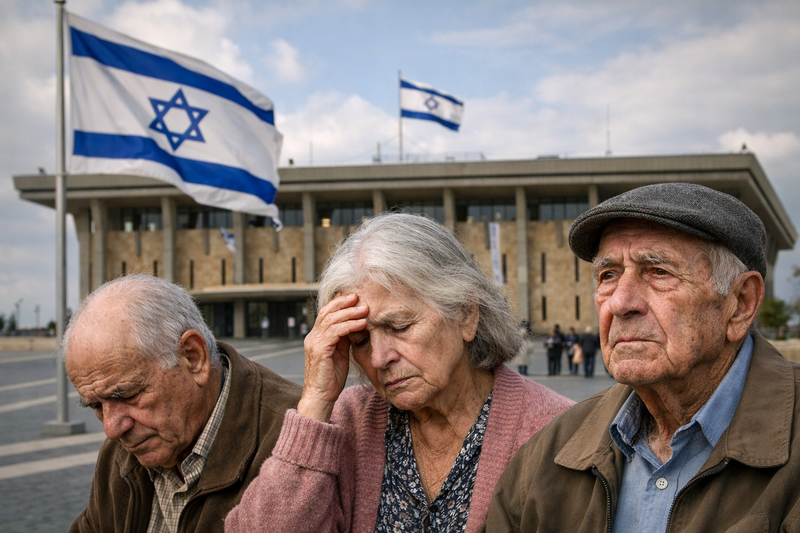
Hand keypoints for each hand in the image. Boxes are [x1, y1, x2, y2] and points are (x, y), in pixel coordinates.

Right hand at [297, 293, 368, 422]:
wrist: (321, 397)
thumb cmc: (332, 378)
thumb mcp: (340, 353)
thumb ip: (344, 339)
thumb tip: (357, 324)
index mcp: (316, 337)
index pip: (326, 313)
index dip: (339, 304)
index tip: (355, 298)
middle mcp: (312, 337)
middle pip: (327, 312)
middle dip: (344, 303)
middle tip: (360, 297)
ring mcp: (314, 343)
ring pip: (332, 320)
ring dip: (350, 313)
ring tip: (365, 309)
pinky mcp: (319, 350)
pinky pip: (335, 332)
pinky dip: (349, 326)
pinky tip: (361, 324)